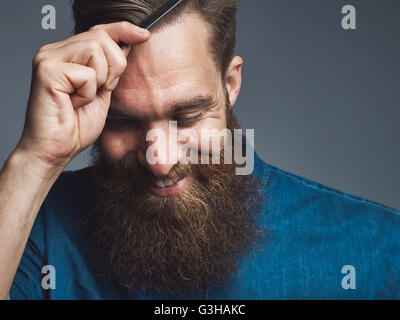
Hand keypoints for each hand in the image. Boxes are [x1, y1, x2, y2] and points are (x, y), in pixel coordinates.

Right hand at [17, 22, 149, 168]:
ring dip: (100, 79)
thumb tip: (127, 45)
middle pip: (101, 37)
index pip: (98, 31)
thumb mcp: (102, 92)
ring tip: (84, 97)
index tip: (145, 36)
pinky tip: (74, 104)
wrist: (56, 150)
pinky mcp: (46, 71)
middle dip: (114, 66)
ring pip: (95, 49)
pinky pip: (87, 74)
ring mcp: (48, 59)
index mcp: (67, 54)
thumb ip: (110, 69)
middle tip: (103, 89)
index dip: (123, 30)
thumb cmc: (76, 126)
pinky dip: (88, 93)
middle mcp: (54, 51)